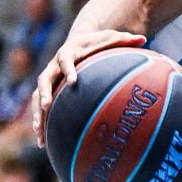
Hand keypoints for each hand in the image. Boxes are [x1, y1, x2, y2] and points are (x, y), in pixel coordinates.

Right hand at [31, 29, 145, 146]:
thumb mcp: (112, 37)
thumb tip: (143, 38)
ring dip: (37, 113)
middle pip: (44, 79)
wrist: (79, 42)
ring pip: (38, 96)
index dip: (68, 70)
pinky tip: (42, 143)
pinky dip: (41, 125)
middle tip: (46, 106)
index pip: (65, 60)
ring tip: (39, 132)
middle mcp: (55, 65)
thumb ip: (125, 39)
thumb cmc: (98, 42)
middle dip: (44, 93)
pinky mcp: (49, 90)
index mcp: (69, 52)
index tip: (73, 81)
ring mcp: (50, 79)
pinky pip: (41, 107)